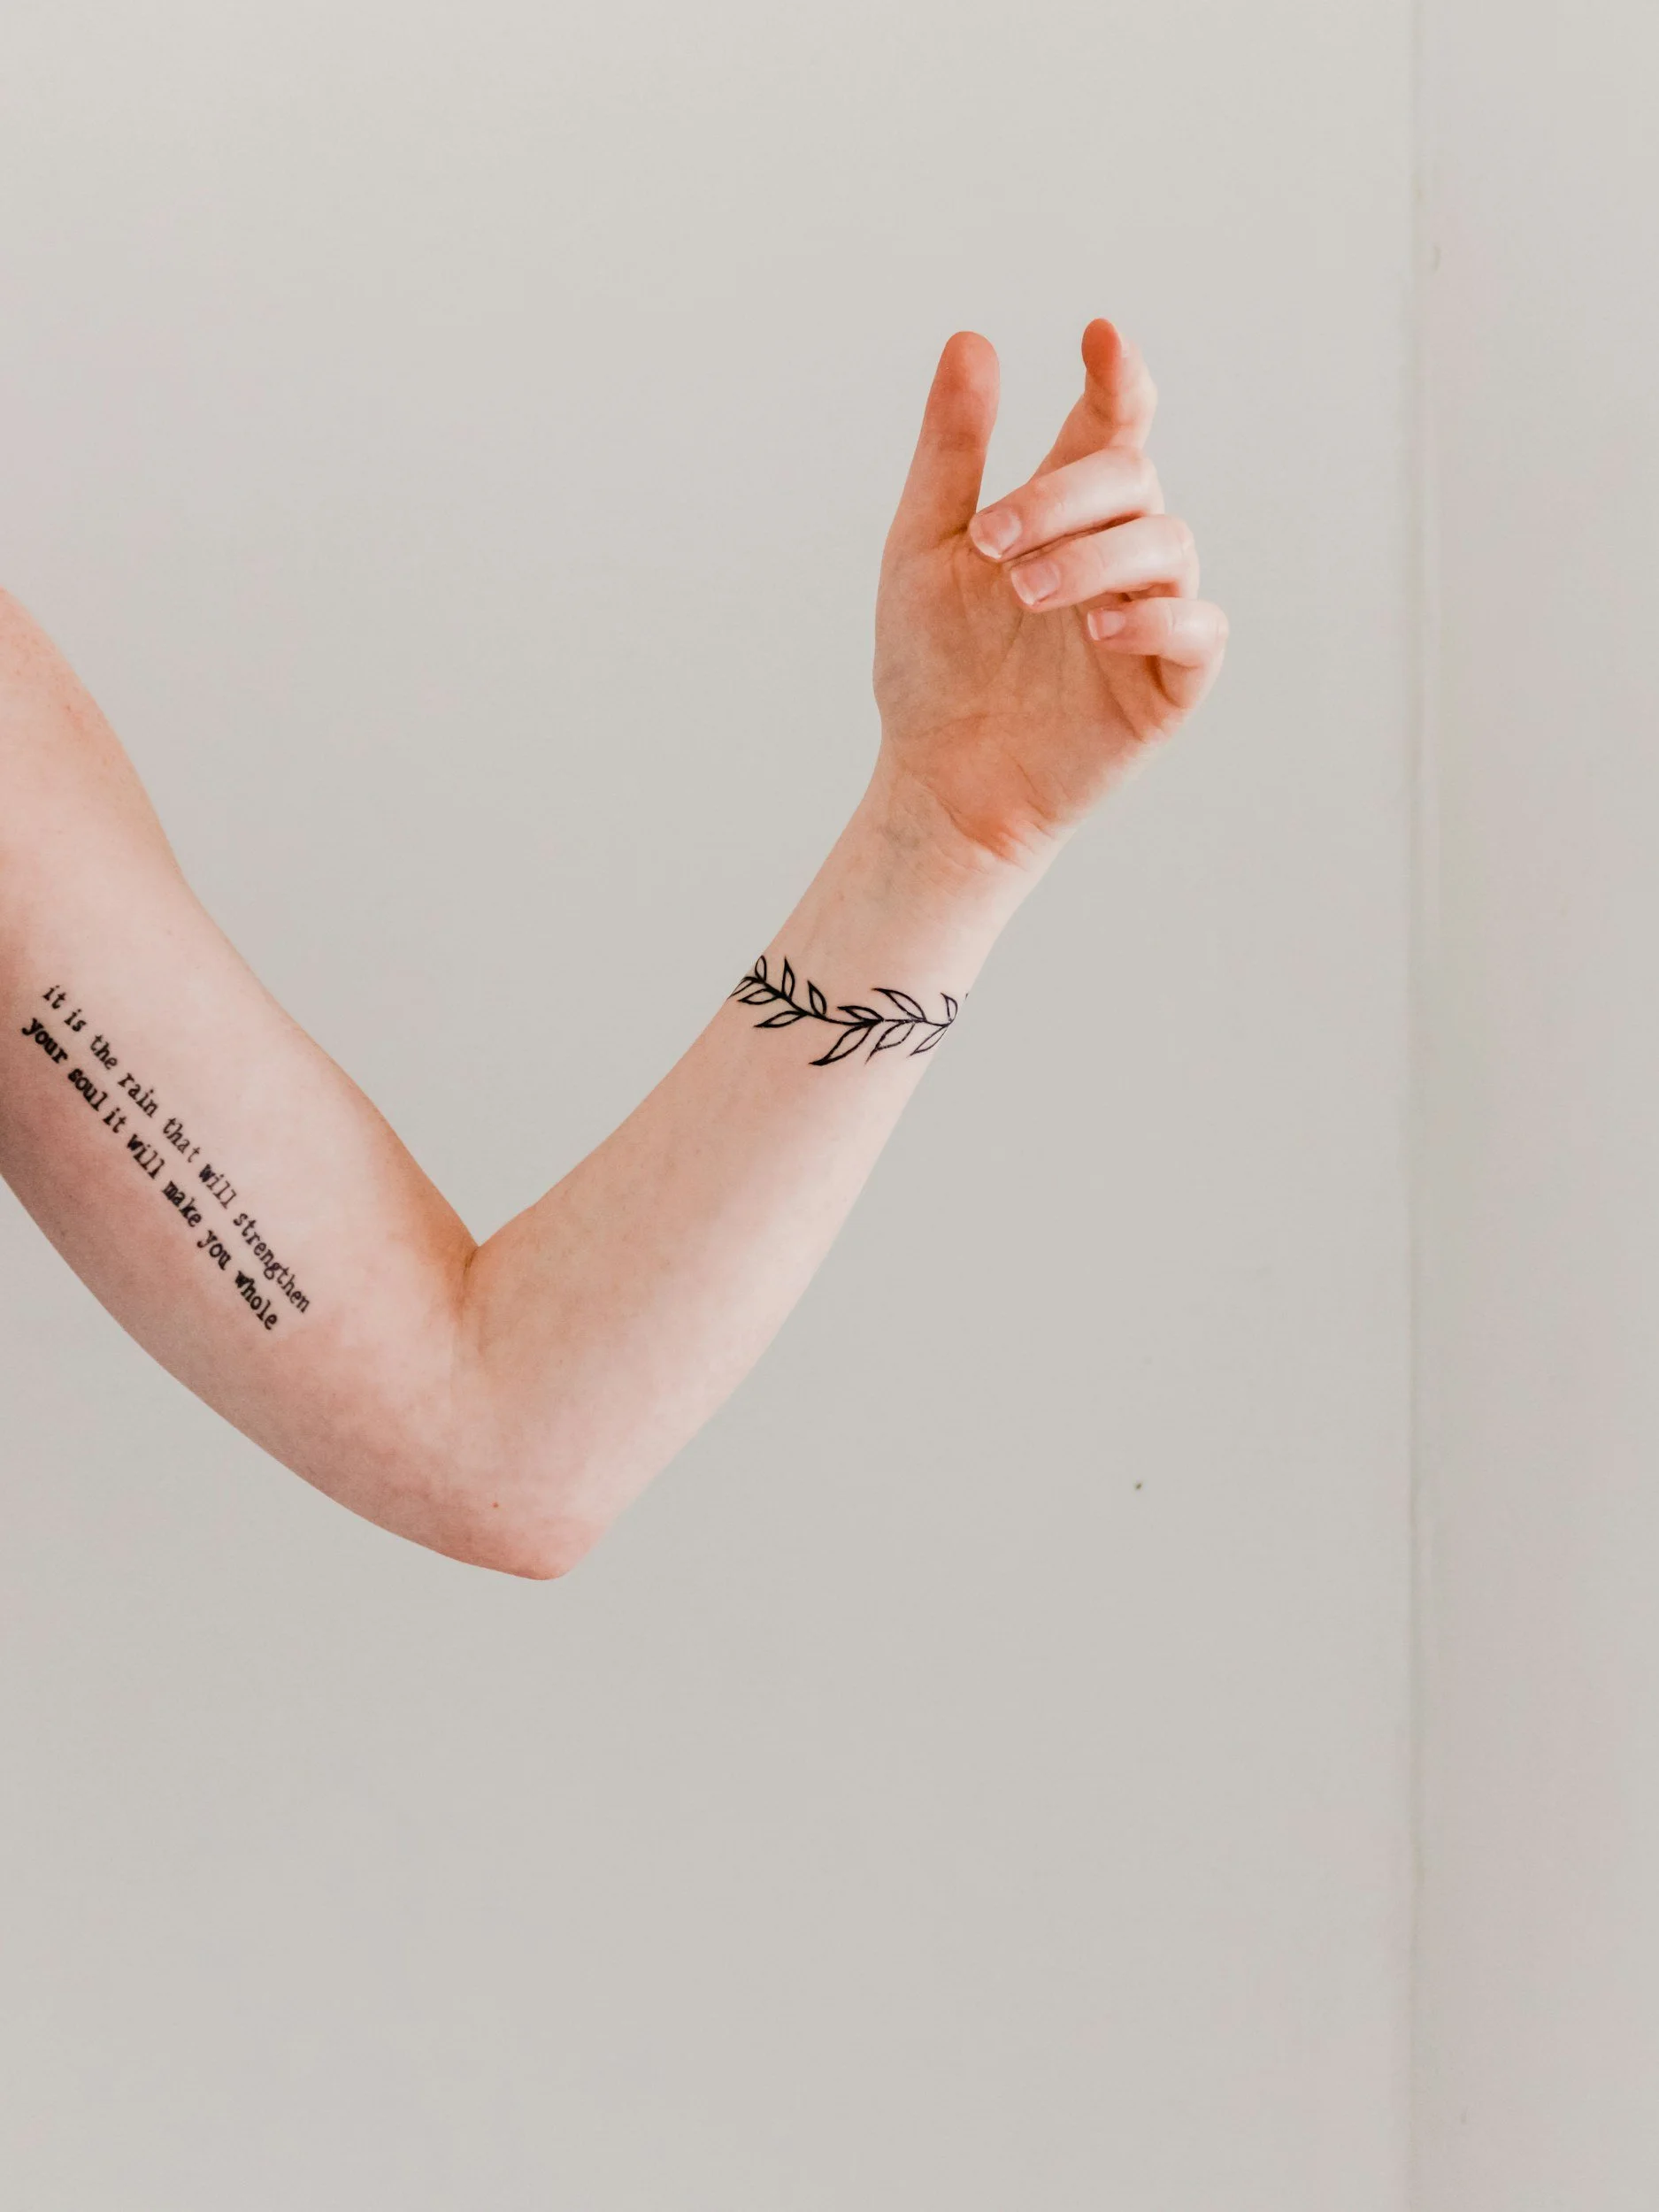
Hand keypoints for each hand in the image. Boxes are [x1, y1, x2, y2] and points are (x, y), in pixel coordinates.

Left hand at [871, 319, 1227, 875]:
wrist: (939, 784)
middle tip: (990, 542)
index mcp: (1065, 513)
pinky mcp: (1169, 687)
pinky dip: (1155, 620)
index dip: (1118, 376)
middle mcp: (1117, 554)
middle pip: (1134, 477)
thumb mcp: (924, 549)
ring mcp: (1150, 617)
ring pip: (1170, 545)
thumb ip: (952, 452)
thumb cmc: (932, 669)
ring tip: (1025, 593)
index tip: (1098, 337)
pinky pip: (1199, 631)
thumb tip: (972, 340)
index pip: (1114, 423)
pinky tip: (1095, 630)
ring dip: (1096, 556)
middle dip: (1065, 495)